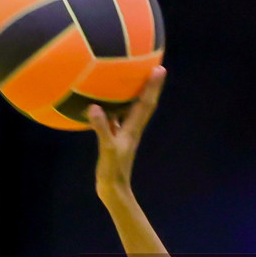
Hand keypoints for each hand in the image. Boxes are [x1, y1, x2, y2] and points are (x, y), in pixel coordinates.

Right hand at [87, 66, 166, 198]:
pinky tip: (103, 102)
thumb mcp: (107, 149)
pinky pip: (116, 118)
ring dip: (134, 94)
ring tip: (132, 77)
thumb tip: (95, 107)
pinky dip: (113, 108)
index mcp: (133, 129)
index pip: (146, 103)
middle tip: (154, 66)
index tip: (160, 68)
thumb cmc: (112, 172)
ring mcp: (124, 134)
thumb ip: (102, 128)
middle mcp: (132, 128)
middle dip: (150, 85)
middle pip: (144, 102)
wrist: (114, 190)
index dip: (153, 86)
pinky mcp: (115, 139)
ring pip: (131, 109)